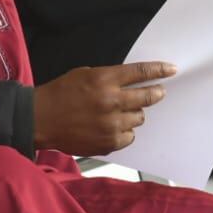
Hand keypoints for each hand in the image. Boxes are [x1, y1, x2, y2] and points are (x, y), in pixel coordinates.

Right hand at [32, 61, 175, 155]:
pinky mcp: (108, 142)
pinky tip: (111, 127)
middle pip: (148, 97)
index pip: (140, 73)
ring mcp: (111, 124)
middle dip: (156, 93)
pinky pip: (129, 136)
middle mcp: (111, 101)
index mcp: (104, 80)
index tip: (171, 70)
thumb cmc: (60, 93)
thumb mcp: (84, 74)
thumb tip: (132, 82)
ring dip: (133, 114)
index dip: (159, 70)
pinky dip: (124, 131)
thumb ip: (109, 78)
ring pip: (139, 119)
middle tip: (158, 92)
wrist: (41, 119)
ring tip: (119, 112)